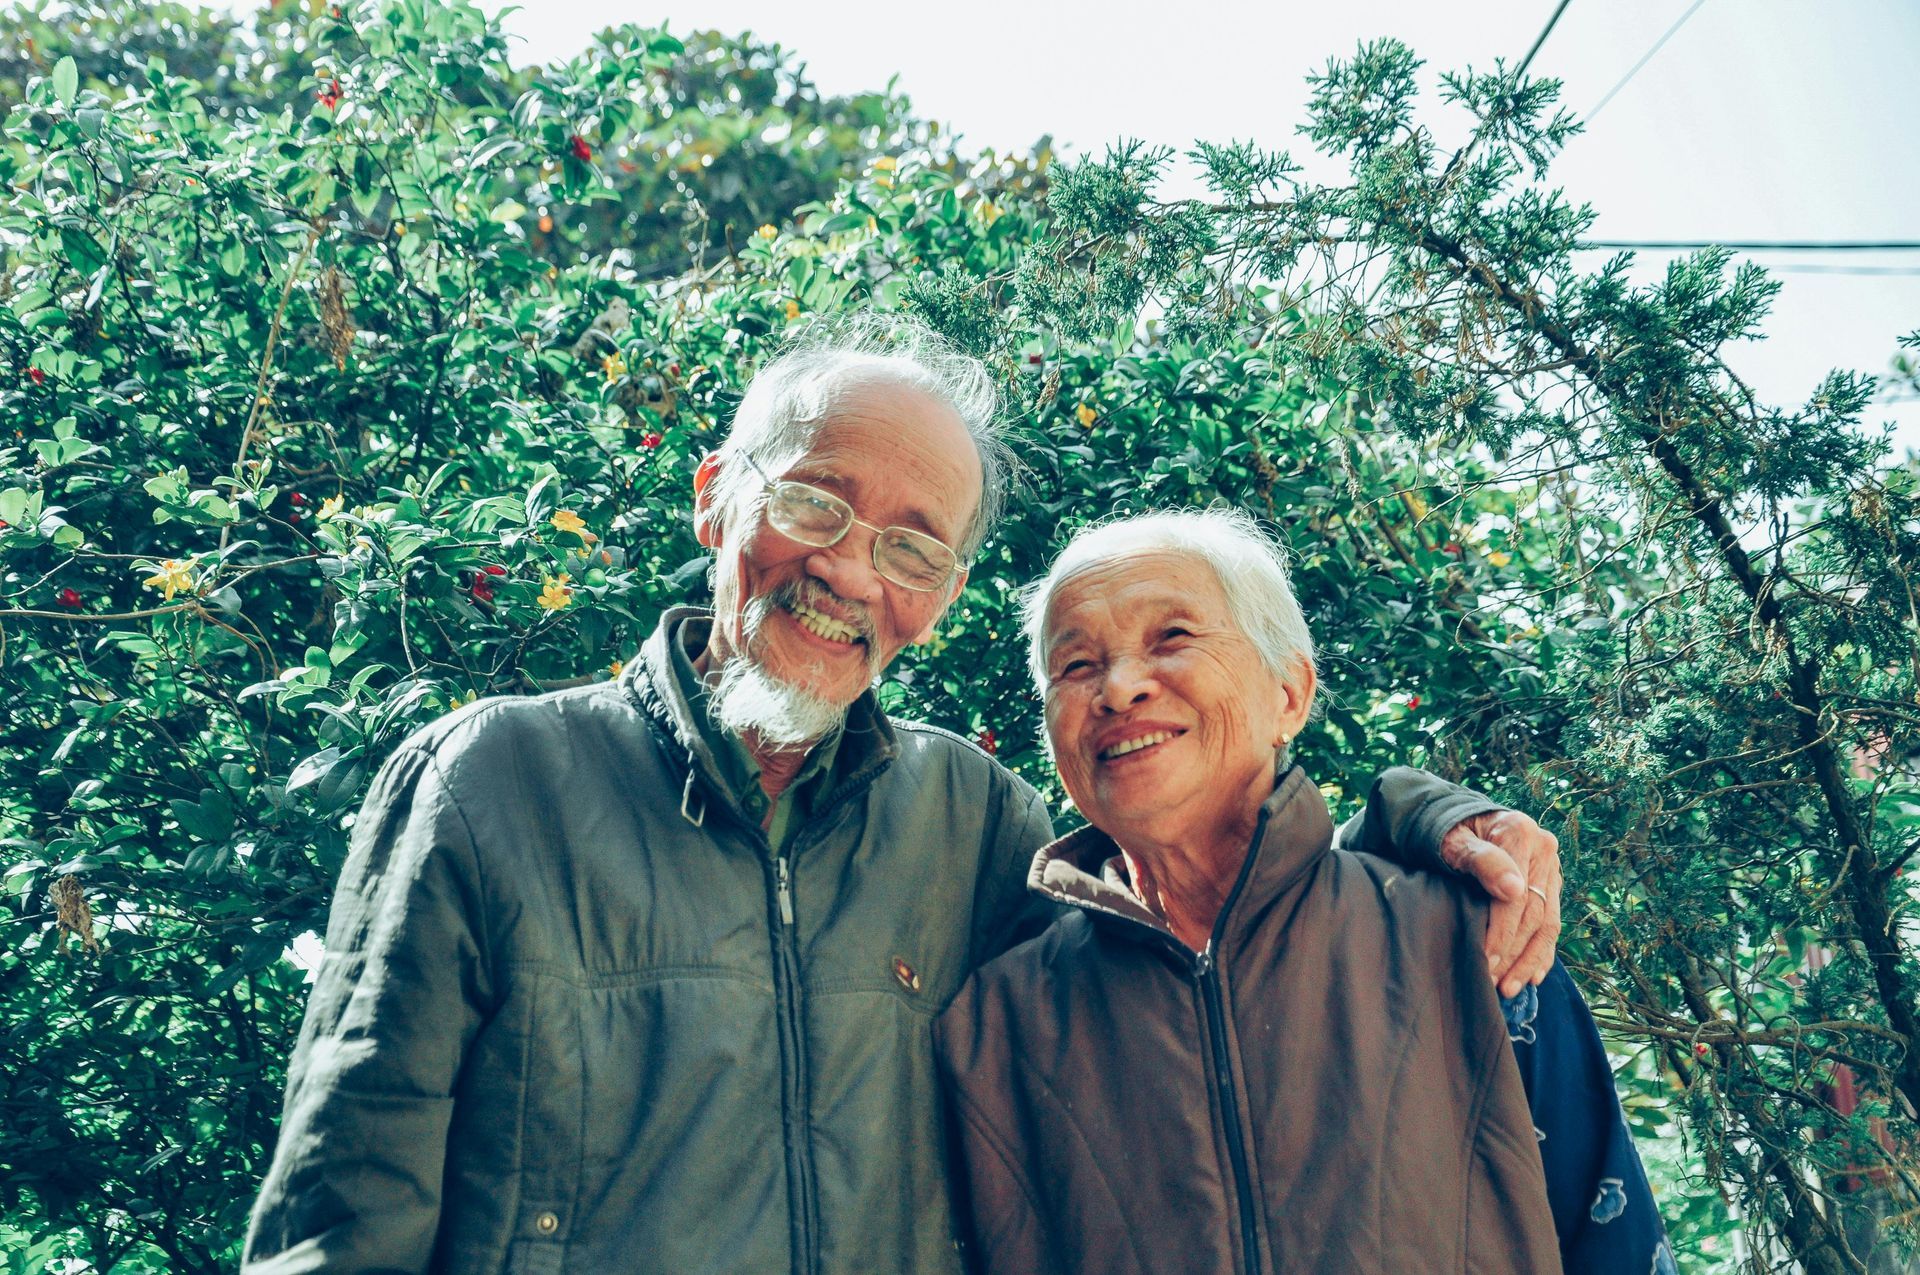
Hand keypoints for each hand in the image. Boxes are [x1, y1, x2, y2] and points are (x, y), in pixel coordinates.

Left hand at [1439, 808, 1561, 997]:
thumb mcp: (1454, 840)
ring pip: (1548, 923)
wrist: (1461, 820)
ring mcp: (1550, 868)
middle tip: (1494, 983)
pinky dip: (1543, 952)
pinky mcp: (1550, 884)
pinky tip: (1533, 977)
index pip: (1517, 896)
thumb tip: (1513, 889)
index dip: (1502, 932)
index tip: (1485, 960)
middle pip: (1534, 914)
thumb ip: (1481, 860)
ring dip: (1529, 961)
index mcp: (1520, 833)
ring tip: (1510, 988)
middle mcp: (1543, 850)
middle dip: (1514, 953)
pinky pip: (1552, 923)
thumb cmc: (1449, 832)